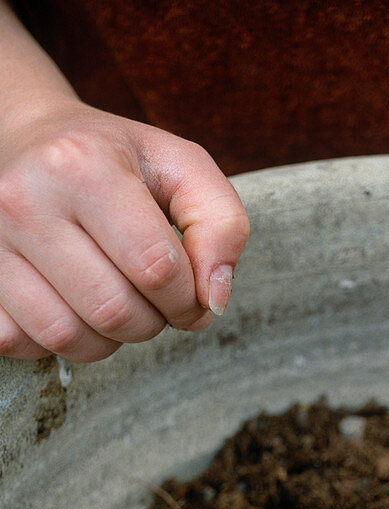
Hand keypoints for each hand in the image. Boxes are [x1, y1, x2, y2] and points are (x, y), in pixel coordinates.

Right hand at [0, 101, 249, 361]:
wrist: (26, 138)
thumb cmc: (115, 161)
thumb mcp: (181, 168)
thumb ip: (222, 225)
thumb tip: (214, 300)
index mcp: (84, 164)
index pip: (157, 269)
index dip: (188, 298)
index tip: (189, 293)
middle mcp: (25, 199)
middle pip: (113, 311)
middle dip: (152, 323)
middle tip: (155, 302)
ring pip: (67, 337)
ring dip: (108, 340)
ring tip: (116, 305)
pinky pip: (20, 344)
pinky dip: (56, 342)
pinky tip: (70, 306)